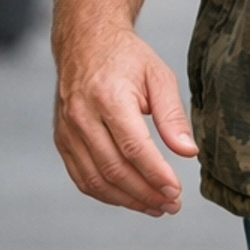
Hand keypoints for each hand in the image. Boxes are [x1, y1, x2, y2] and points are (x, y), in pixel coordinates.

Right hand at [53, 22, 197, 216]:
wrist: (85, 41)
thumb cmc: (127, 58)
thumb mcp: (159, 76)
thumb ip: (173, 116)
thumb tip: (188, 152)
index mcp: (108, 96)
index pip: (134, 147)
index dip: (156, 175)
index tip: (176, 191)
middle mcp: (82, 115)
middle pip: (115, 168)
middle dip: (146, 193)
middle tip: (172, 205)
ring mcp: (68, 130)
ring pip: (96, 179)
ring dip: (128, 200)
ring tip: (156, 207)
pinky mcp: (62, 140)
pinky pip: (82, 177)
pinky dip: (106, 194)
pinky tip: (130, 198)